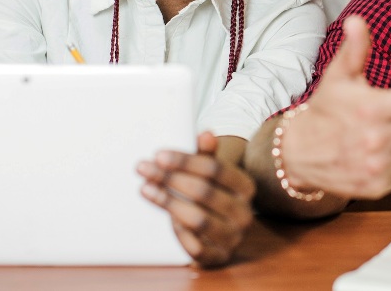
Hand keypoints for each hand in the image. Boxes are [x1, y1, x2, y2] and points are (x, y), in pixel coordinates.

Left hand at [137, 132, 255, 266]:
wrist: (224, 226)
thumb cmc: (212, 192)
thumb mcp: (212, 172)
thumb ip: (207, 153)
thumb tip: (206, 133)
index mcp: (246, 187)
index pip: (216, 169)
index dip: (185, 161)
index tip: (159, 155)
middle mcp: (244, 213)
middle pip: (204, 192)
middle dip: (170, 178)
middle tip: (144, 168)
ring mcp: (233, 237)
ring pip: (198, 219)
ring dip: (168, 202)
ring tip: (145, 188)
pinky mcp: (219, 257)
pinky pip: (195, 247)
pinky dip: (179, 232)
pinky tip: (165, 218)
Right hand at [281, 15, 390, 198]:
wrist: (299, 154)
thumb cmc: (325, 110)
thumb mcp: (337, 77)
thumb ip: (354, 50)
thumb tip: (357, 21)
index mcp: (373, 108)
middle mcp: (378, 139)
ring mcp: (380, 166)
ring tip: (384, 132)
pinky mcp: (380, 186)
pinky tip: (378, 152)